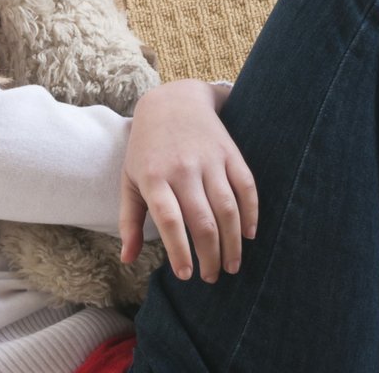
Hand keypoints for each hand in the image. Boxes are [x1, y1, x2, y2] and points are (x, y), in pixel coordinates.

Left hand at [118, 79, 257, 282]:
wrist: (173, 102)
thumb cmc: (146, 149)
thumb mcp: (130, 180)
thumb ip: (129, 221)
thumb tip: (127, 259)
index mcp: (154, 178)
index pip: (169, 220)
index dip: (179, 250)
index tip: (186, 275)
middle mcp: (183, 169)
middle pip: (202, 220)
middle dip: (209, 255)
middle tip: (212, 276)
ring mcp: (209, 160)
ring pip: (227, 209)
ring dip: (233, 242)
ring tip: (232, 265)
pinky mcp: (231, 153)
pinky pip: (246, 188)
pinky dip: (251, 214)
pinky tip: (249, 235)